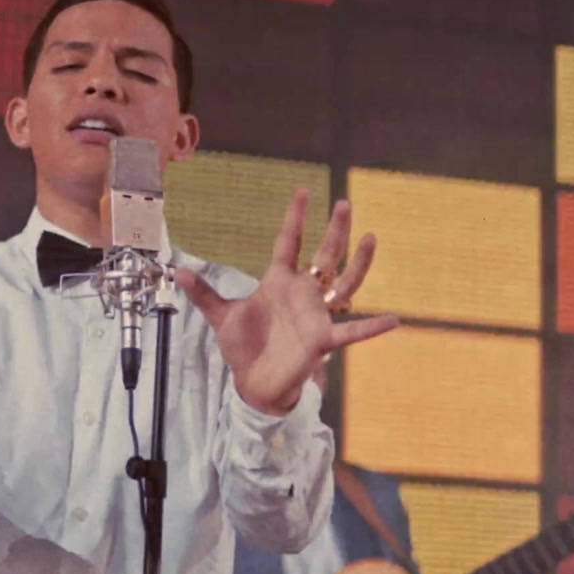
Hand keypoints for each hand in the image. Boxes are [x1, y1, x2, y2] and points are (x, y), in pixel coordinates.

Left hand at [177, 188, 398, 415]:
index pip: (288, 243)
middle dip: (335, 229)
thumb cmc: (243, 348)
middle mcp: (302, 293)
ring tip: (372, 238)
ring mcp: (316, 314)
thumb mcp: (222, 316)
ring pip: (345, 283)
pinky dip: (372, 327)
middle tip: (345, 202)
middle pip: (324, 254)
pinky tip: (395, 319)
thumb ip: (204, 293)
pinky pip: (352, 331)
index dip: (295, 218)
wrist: (254, 383)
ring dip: (358, 262)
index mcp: (278, 282)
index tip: (303, 190)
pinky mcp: (323, 340)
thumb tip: (179, 270)